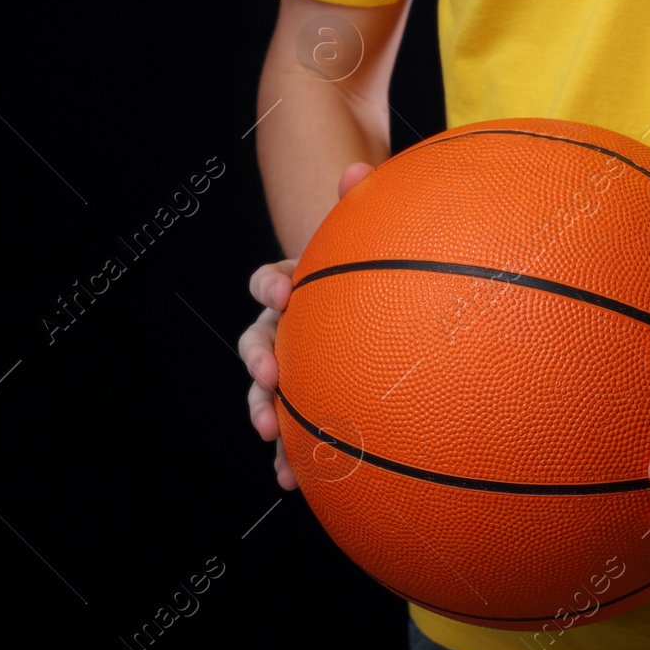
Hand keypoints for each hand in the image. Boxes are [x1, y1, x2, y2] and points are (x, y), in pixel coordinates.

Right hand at [239, 161, 374, 489]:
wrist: (391, 313)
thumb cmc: (379, 273)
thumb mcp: (374, 240)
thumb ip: (367, 204)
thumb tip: (359, 167)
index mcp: (299, 286)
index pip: (271, 280)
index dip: (273, 283)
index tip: (284, 288)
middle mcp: (289, 328)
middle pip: (258, 340)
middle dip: (258, 358)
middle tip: (270, 373)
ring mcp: (297, 368)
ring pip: (268, 391)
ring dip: (264, 412)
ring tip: (272, 433)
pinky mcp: (311, 405)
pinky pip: (295, 432)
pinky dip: (289, 455)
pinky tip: (293, 481)